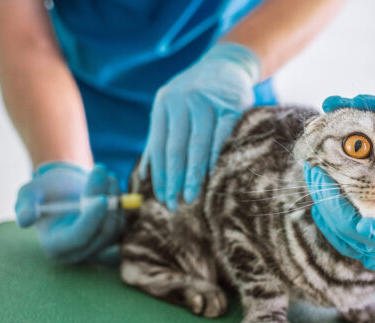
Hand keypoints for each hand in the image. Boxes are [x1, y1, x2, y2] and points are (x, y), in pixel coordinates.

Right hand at [15, 162, 122, 262]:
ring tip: (106, 174)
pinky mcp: (112, 236)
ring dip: (115, 197)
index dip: (91, 219)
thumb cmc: (44, 192)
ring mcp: (98, 246)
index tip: (102, 198)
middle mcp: (79, 252)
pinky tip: (111, 184)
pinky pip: (122, 222)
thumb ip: (24, 206)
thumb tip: (25, 220)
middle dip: (105, 201)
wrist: (64, 188)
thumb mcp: (29, 194)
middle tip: (101, 171)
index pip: (78, 237)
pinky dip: (120, 201)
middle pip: (101, 232)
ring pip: (115, 226)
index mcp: (56, 246)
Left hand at [140, 43, 260, 209]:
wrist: (227, 64)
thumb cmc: (196, 95)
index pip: (158, 146)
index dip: (159, 175)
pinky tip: (213, 177)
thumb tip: (143, 175)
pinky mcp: (232, 104)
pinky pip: (222, 137)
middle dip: (173, 180)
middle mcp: (182, 100)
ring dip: (194, 175)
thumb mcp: (171, 107)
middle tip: (173, 205)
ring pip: (197, 145)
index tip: (161, 198)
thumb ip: (159, 137)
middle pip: (175, 148)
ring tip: (191, 197)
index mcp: (163, 103)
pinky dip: (216, 158)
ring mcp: (207, 100)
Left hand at [305, 165, 374, 269]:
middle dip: (322, 196)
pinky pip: (344, 234)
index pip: (349, 224)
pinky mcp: (374, 248)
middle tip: (310, 169)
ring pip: (337, 231)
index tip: (317, 172)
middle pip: (337, 226)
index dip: (330, 198)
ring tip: (315, 178)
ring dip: (324, 204)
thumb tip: (367, 227)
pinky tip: (326, 197)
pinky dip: (332, 215)